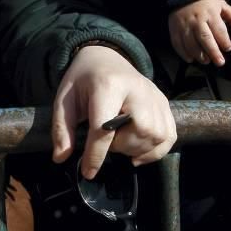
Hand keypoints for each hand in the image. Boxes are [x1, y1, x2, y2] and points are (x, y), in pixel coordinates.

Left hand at [51, 46, 175, 177]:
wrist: (105, 58)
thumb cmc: (83, 80)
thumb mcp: (64, 100)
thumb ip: (62, 128)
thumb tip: (61, 157)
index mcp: (108, 86)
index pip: (104, 128)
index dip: (95, 155)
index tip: (88, 172)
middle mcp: (137, 89)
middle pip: (137, 132)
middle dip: (118, 147)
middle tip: (106, 140)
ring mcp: (154, 95)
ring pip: (155, 136)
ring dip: (136, 149)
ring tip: (120, 141)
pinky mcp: (164, 103)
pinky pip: (169, 135)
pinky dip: (156, 151)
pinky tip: (138, 152)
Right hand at [168, 0, 230, 65]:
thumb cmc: (207, 4)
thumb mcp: (222, 6)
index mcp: (210, 13)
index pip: (218, 29)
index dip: (224, 40)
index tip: (228, 48)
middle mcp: (196, 20)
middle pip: (205, 38)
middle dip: (213, 52)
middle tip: (220, 62)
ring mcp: (184, 25)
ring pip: (190, 44)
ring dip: (199, 55)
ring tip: (206, 61)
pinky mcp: (174, 29)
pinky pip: (177, 44)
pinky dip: (183, 53)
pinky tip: (191, 59)